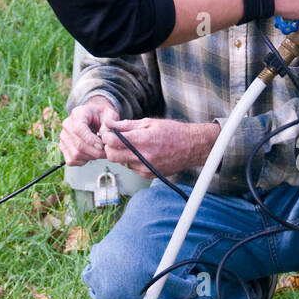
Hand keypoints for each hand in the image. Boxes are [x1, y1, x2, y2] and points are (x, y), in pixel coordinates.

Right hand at [60, 96, 119, 165]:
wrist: (95, 116)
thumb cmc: (102, 115)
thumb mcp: (109, 114)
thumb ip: (109, 125)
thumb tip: (105, 137)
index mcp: (78, 114)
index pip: (79, 129)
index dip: (91, 140)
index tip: (102, 145)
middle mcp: (67, 125)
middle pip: (79, 145)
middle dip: (95, 152)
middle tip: (107, 152)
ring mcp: (63, 137)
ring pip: (76, 154)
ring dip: (91, 156)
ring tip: (100, 151)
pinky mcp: (63, 147)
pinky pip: (72, 160)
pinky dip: (83, 160)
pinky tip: (90, 153)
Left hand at [101, 117, 217, 179]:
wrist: (192, 147)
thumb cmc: (172, 132)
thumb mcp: (149, 122)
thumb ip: (126, 125)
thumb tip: (109, 123)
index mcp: (143, 140)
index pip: (112, 142)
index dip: (106, 136)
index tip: (107, 132)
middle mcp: (143, 157)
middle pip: (112, 156)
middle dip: (109, 147)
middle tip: (114, 140)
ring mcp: (145, 169)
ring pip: (121, 162)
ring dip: (121, 154)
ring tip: (133, 145)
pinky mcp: (148, 175)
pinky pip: (132, 168)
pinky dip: (132, 160)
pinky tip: (142, 153)